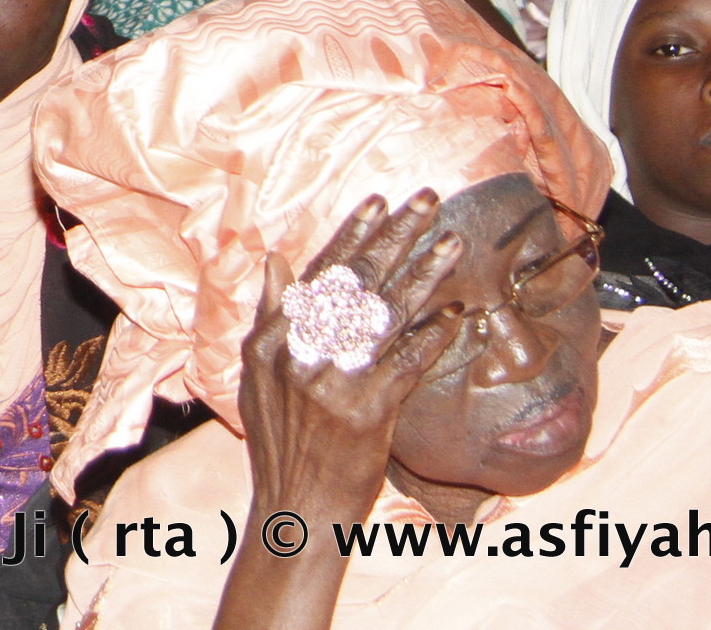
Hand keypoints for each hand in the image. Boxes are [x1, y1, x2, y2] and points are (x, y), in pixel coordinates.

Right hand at [238, 193, 463, 529]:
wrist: (295, 509)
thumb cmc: (280, 442)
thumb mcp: (255, 375)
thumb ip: (269, 316)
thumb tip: (278, 261)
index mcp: (272, 339)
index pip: (318, 273)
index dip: (352, 235)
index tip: (379, 202)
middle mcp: (300, 352)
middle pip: (357, 281)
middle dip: (396, 235)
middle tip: (428, 200)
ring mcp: (333, 382)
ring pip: (385, 314)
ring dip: (424, 274)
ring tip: (452, 243)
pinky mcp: (366, 412)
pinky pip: (406, 363)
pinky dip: (432, 336)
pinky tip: (455, 314)